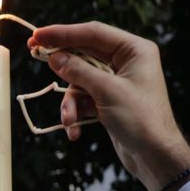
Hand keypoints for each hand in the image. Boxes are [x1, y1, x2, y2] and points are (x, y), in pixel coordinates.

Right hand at [26, 22, 189, 190]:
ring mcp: (117, 82)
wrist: (155, 157)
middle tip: (34, 54)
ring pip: (81, 81)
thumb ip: (78, 71)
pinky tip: (75, 131)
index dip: (63, 32)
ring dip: (70, 102)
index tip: (38, 35)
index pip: (93, 33)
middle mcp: (126, 61)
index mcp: (134, 50)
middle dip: (62, 65)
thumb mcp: (107, 91)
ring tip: (68, 120)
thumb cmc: (140, 120)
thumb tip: (54, 57)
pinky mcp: (109, 101)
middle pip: (84, 54)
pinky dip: (77, 113)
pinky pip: (85, 99)